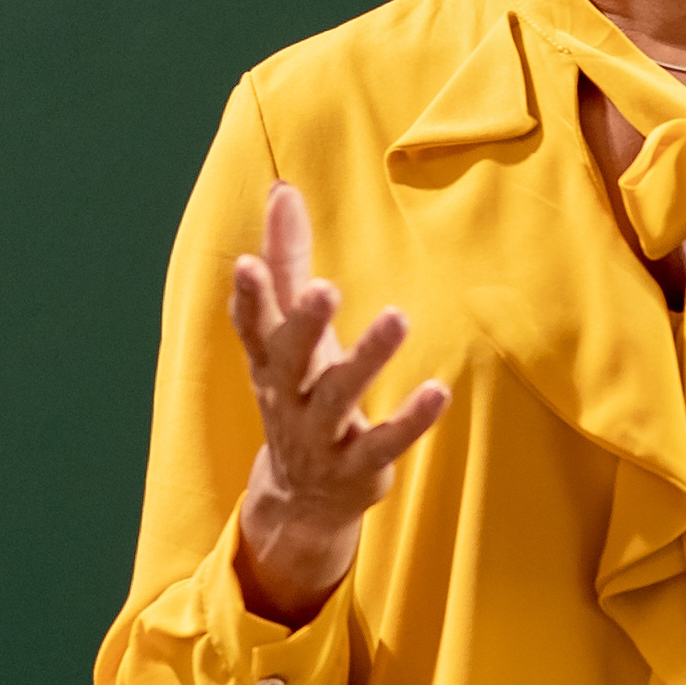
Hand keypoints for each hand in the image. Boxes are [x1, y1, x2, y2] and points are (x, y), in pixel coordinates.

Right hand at [225, 182, 451, 623]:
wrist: (304, 495)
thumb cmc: (300, 390)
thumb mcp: (289, 331)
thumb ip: (288, 260)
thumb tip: (281, 189)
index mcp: (270, 361)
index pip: (252, 326)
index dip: (248, 298)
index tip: (246, 263)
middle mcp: (289, 396)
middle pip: (291, 357)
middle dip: (304, 323)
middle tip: (324, 288)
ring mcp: (321, 435)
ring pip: (339, 396)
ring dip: (367, 359)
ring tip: (397, 318)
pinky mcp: (359, 466)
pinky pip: (385, 442)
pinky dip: (411, 419)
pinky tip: (439, 391)